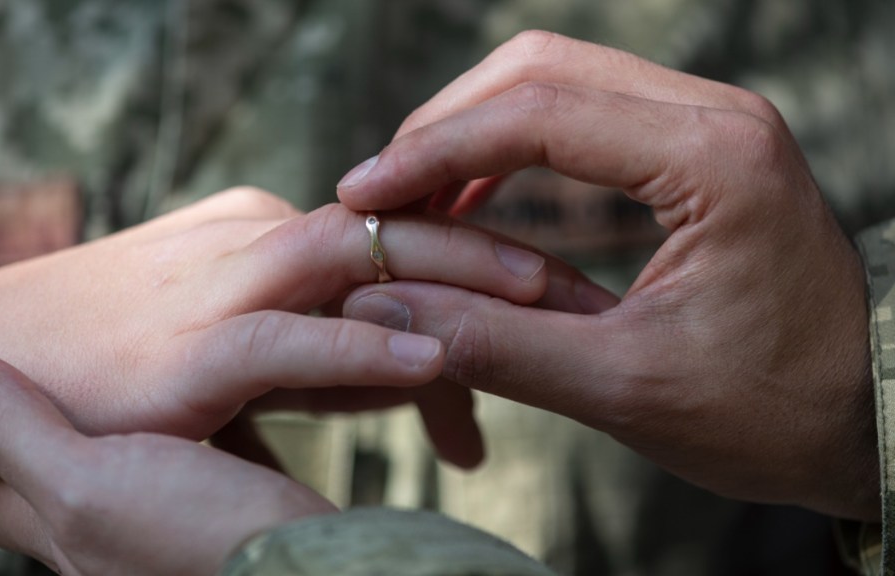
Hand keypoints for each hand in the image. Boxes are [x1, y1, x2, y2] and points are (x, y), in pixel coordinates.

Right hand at [0, 187, 551, 476]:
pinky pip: (294, 336)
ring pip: (362, 263)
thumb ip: (326, 353)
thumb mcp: (237, 346)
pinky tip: (438, 357)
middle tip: (586, 295)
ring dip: (461, 278)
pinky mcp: (191, 347)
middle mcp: (259, 240)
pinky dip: (367, 345)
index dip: (481, 260)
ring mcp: (224, 286)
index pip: (400, 235)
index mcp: (274, 234)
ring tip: (551, 300)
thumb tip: (415, 370)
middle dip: (500, 259)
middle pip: (402, 234)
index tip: (551, 302)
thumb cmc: (110, 355)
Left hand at [0, 344, 329, 574]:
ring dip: (124, 417)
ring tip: (132, 368)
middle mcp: (106, 530)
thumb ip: (14, 429)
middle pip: (48, 471)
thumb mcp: (91, 480)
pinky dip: (199, 427)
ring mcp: (166, 522)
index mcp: (61, 523)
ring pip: (124, 462)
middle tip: (56, 357)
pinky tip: (219, 394)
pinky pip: (197, 462)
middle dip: (45, 414)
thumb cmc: (201, 538)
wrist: (308, 567)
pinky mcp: (224, 510)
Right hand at [338, 32, 876, 519]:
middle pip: (539, 68)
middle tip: (383, 194)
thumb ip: (499, 346)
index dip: (433, 152)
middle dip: (445, 127)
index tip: (364, 195)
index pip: (536, 113)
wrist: (872, 412)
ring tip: (415, 199)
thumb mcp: (627, 390)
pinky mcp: (697, 148)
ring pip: (557, 79)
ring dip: (475, 131)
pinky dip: (514, 147)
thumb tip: (388, 305)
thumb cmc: (775, 410)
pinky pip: (584, 115)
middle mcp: (714, 116)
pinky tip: (474, 199)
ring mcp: (709, 123)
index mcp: (712, 161)